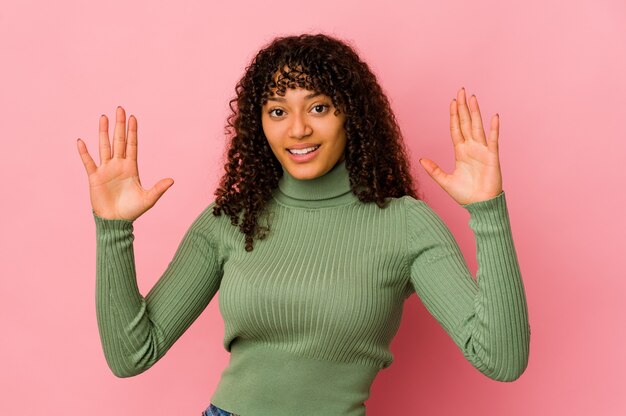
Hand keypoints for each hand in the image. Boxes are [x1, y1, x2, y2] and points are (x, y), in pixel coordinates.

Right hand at [76, 106, 173, 220]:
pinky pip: (88, 162)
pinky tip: (81, 141)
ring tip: (103, 117)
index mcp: (131, 167)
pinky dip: (84, 152)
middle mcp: (118, 165)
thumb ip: (159, 189)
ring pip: (104, 146)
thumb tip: (172, 180)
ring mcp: (106, 170)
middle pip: (119, 141)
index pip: (132, 145)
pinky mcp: (95, 177)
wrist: (116, 221)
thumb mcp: (148, 199)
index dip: (133, 132)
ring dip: (103, 132)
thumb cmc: (132, 211)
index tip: (133, 117)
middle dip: (120, 125)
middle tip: (120, 108)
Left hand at [419, 87, 502, 205]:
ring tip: (472, 98)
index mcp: (460, 152)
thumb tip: (421, 160)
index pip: (456, 129)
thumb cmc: (465, 195)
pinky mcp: (492, 157)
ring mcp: (483, 151)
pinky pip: (493, 140)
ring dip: (475, 112)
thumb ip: (434, 170)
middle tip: (461, 91)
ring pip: (478, 127)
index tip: (451, 102)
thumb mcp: (445, 181)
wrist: (481, 205)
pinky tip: (493, 116)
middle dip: (463, 107)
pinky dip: (494, 128)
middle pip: (466, 123)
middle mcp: (472, 148)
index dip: (453, 116)